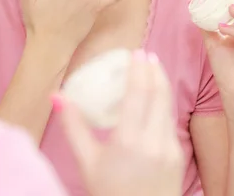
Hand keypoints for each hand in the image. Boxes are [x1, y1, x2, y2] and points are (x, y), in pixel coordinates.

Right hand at [54, 50, 183, 195]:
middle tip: (145, 53)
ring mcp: (169, 148)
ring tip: (153, 66)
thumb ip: (72, 126)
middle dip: (154, 70)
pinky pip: (170, 120)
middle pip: (158, 95)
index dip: (138, 70)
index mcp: (128, 141)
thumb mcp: (86, 161)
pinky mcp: (177, 155)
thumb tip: (56, 96)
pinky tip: (156, 96)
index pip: (138, 94)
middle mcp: (153, 141)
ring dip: (162, 83)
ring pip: (167, 106)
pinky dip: (163, 102)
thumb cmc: (109, 193)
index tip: (136, 52)